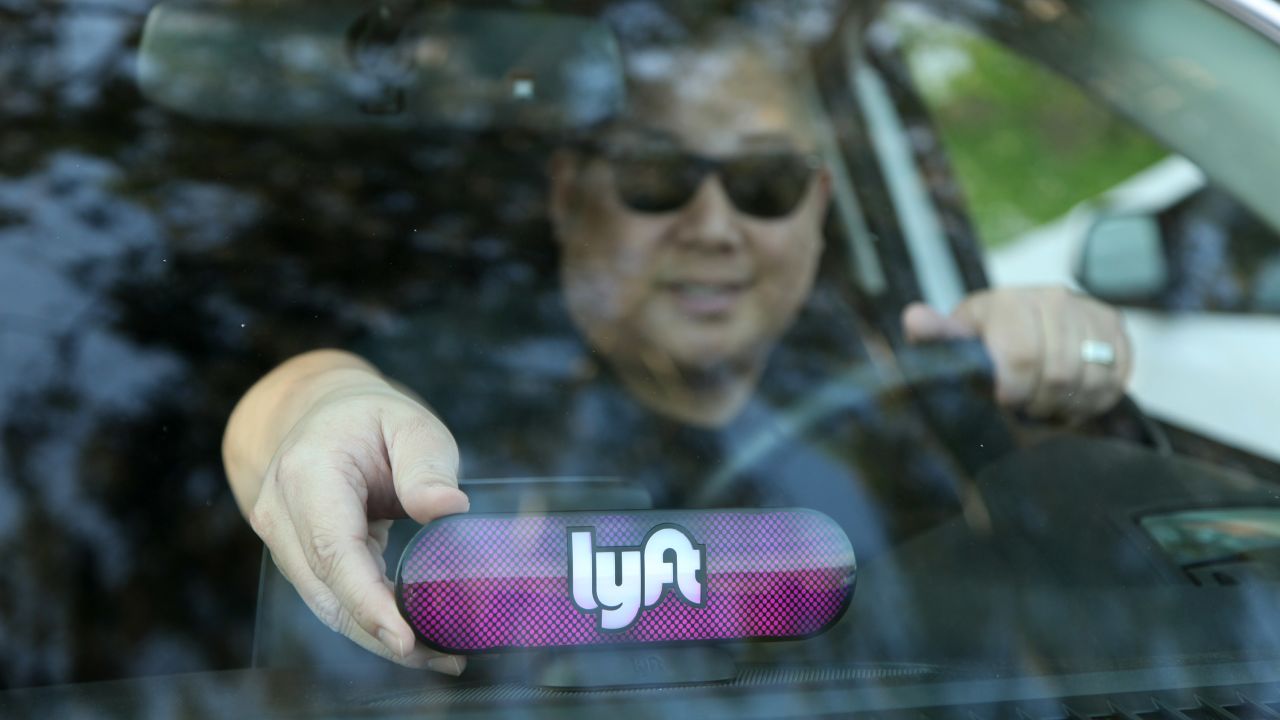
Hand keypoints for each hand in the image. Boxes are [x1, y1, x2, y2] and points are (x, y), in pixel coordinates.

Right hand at [247, 379, 469, 673]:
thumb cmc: (372, 421)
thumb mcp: (411, 425)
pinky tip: (416, 638)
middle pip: (328, 591)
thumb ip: (428, 466)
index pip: (333, 549)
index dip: (367, 600)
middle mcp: (280, 512)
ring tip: (442, 654)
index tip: (405, 638)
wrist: (320, 416)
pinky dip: (371, 622)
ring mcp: (280, 540)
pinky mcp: (295, 560)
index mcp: (307, 473)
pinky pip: (332, 600)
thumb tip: (449, 509)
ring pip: (327, 606)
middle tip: (445, 656)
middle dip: (384, 633)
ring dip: (380, 637)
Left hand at [902, 286, 1132, 421]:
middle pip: (1058, 373)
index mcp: (1008, 301)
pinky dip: (1094, 398)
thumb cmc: (982, 340)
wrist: (1020, 323)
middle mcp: (1052, 297)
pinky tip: (1071, 396)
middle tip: (1025, 407)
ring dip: (1067, 403)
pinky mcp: (1114, 326)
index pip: (1021, 356)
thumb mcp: (956, 339)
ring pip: (1090, 378)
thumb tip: (914, 318)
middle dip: (1039, 402)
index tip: (1004, 401)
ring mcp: (1087, 309)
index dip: (1013, 391)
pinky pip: (1116, 377)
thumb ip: (937, 335)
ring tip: (1045, 403)